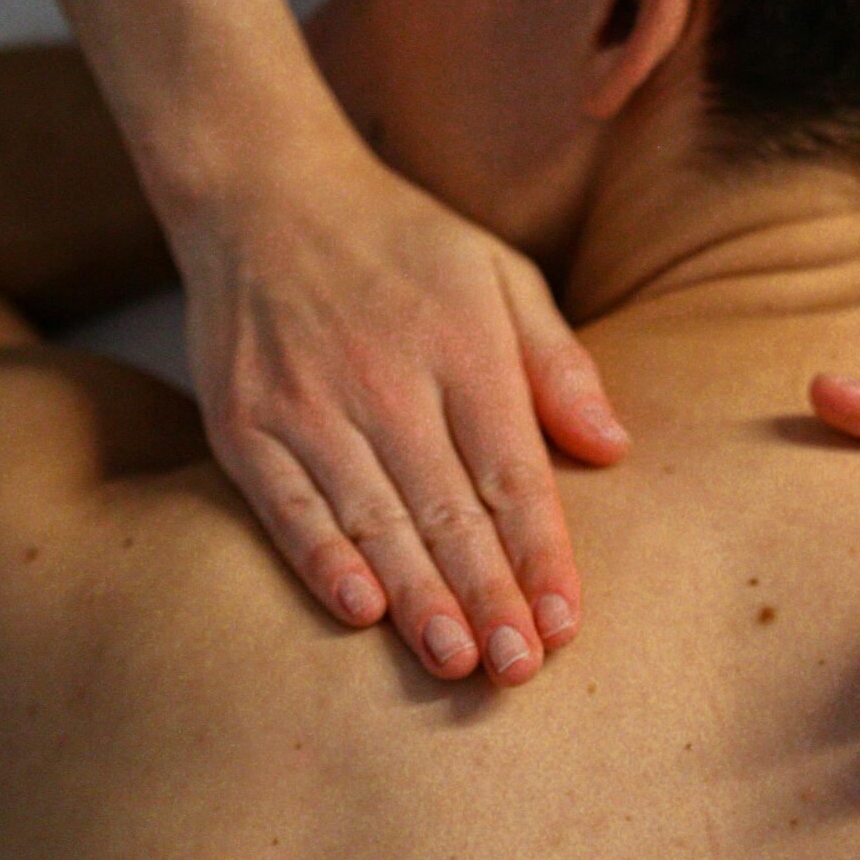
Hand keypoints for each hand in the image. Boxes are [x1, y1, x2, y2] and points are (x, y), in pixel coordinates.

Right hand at [172, 130, 627, 686]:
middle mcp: (386, 379)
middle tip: (519, 669)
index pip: (512, 472)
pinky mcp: (245, 423)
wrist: (263, 190)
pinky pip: (287, 505)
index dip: (540, 553)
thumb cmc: (402, 246)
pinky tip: (358, 611)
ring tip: (455, 661)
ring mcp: (308, 404)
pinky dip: (320, 559)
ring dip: (417, 597)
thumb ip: (559, 364)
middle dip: (489, 596)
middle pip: (449, 509)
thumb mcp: (500, 275)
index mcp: (462, 347)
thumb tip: (614, 447)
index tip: (565, 621)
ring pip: (374, 518)